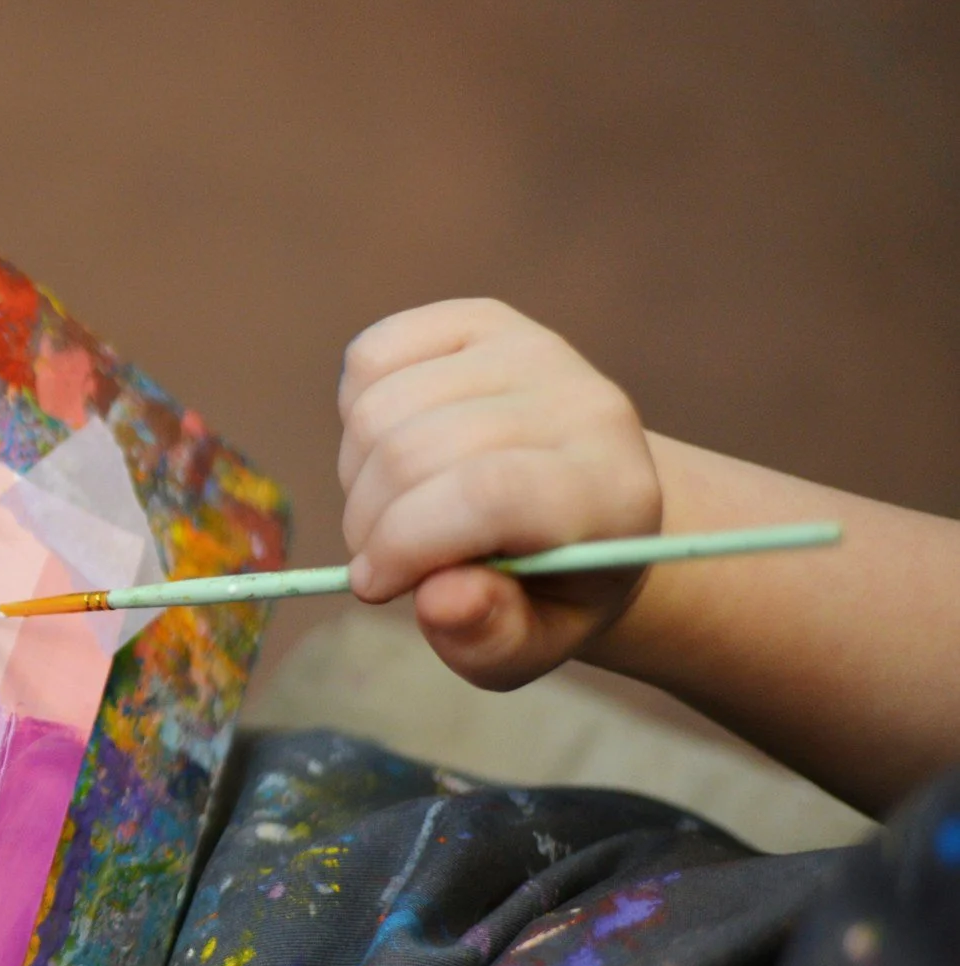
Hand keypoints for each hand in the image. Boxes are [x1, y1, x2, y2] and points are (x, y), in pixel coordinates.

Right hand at [337, 299, 661, 689]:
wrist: (589, 511)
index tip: (374, 584)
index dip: (407, 541)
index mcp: (612, 494)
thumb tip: (440, 598)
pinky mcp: (484, 320)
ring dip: (358, 476)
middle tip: (382, 562)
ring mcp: (534, 351)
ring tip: (393, 510)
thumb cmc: (551, 590)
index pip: (488, 492)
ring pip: (381, 407)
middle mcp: (587, 405)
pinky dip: (353, 413)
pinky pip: (372, 356)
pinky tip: (391, 449)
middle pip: (417, 449)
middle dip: (370, 522)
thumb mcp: (530, 645)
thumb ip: (489, 637)